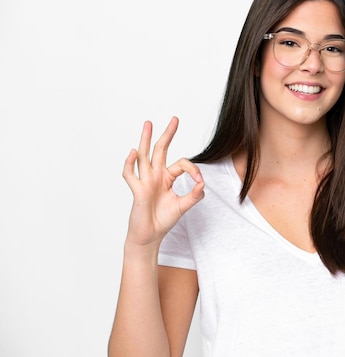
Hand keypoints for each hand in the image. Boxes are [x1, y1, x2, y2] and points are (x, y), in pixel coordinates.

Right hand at [122, 116, 204, 246]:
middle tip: (175, 119)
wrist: (150, 236)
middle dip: (167, 134)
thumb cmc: (163, 220)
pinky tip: (133, 152)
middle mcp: (155, 176)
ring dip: (146, 140)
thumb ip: (194, 195)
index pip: (181, 164)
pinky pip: (130, 174)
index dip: (192, 170)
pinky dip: (130, 163)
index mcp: (167, 178)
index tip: (199, 181)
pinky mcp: (137, 190)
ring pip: (144, 156)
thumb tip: (202, 183)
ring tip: (148, 124)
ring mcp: (145, 181)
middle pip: (161, 150)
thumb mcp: (183, 207)